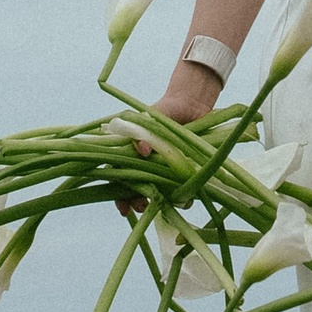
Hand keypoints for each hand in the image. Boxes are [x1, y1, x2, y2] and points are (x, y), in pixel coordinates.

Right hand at [114, 61, 219, 217]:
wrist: (193, 104)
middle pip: (136, 190)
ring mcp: (164, 169)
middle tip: (142, 207)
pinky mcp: (183, 171)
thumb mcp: (151, 117)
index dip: (119, 195)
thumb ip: (142, 132)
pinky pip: (181, 191)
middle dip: (137, 202)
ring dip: (160, 202)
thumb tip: (141, 150)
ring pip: (158, 194)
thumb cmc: (167, 109)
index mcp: (131, 153)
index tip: (123, 208)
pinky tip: (185, 199)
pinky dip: (183, 197)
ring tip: (165, 204)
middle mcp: (146, 164)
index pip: (119, 177)